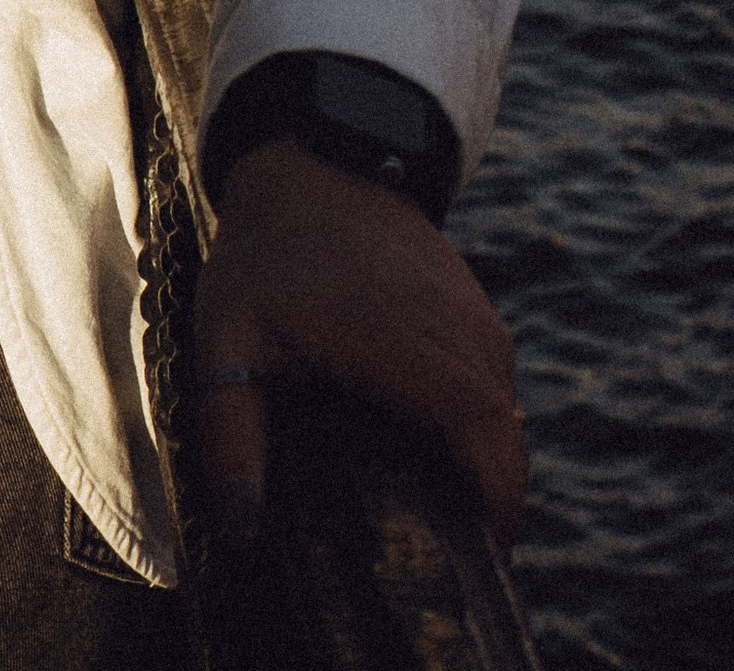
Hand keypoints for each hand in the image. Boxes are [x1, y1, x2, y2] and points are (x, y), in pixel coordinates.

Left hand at [192, 137, 527, 549]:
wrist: (315, 163)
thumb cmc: (267, 257)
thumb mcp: (228, 342)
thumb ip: (232, 438)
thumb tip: (242, 535)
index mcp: (402, 338)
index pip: (480, 424)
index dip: (496, 497)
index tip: (480, 558)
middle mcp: (456, 325)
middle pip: (505, 435)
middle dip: (492, 508)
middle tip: (445, 570)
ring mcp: (474, 314)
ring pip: (505, 412)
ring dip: (485, 469)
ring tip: (435, 525)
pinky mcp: (477, 311)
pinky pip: (497, 386)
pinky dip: (482, 432)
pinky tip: (433, 462)